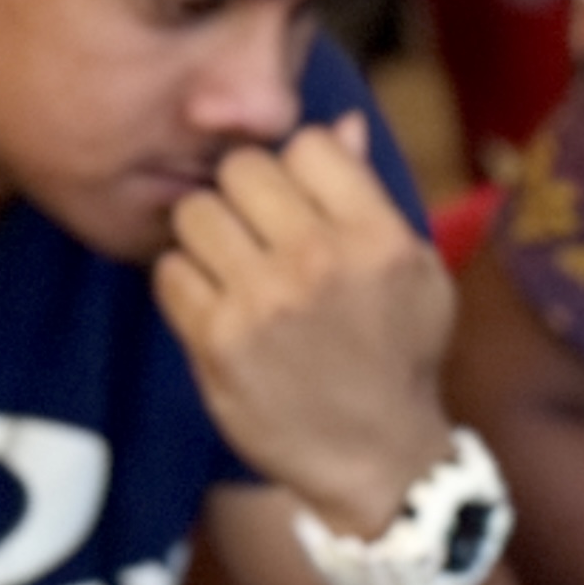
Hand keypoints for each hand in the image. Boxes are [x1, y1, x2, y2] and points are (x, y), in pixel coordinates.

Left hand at [156, 119, 458, 535]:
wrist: (377, 459)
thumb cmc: (398, 358)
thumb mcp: (414, 273)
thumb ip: (371, 197)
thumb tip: (342, 125)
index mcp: (377, 237)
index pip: (307, 144)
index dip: (296, 168)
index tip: (297, 204)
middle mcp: (321, 261)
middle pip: (241, 169)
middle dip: (243, 197)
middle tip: (255, 236)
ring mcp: (266, 301)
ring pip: (195, 212)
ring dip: (206, 237)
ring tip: (231, 270)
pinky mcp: (220, 341)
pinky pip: (169, 271)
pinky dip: (184, 286)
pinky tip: (216, 309)